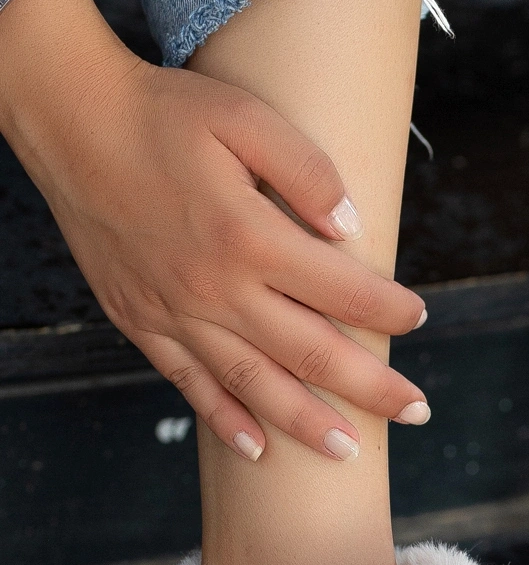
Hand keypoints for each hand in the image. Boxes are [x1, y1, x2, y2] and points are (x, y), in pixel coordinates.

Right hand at [5, 21, 428, 460]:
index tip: (419, 318)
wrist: (72, 122)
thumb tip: (352, 226)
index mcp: (249, 236)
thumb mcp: (246, 116)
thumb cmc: (165, 113)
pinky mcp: (142, 321)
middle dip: (371, 388)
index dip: (388, 310)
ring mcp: (175, 312)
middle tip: (417, 411)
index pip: (342, 290)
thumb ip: (306, 170)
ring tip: (348, 451)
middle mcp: (215, 288)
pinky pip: (189, 383)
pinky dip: (225, 419)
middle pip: (310, 353)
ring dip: (305, 422)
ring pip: (253, 383)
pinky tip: (257, 449)